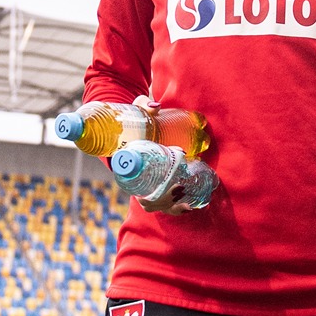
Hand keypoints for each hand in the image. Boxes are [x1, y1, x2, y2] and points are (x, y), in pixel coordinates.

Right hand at [123, 96, 188, 213]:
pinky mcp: (156, 186)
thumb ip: (143, 107)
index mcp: (125, 164)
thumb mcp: (136, 111)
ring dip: (171, 207)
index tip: (162, 188)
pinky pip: (163, 204)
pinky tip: (190, 207)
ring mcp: (145, 185)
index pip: (131, 181)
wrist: (129, 127)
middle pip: (146, 200)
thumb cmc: (132, 120)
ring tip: (188, 204)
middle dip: (163, 200)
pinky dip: (175, 208)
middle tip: (179, 188)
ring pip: (156, 205)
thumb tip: (156, 107)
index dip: (144, 188)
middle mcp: (134, 179)